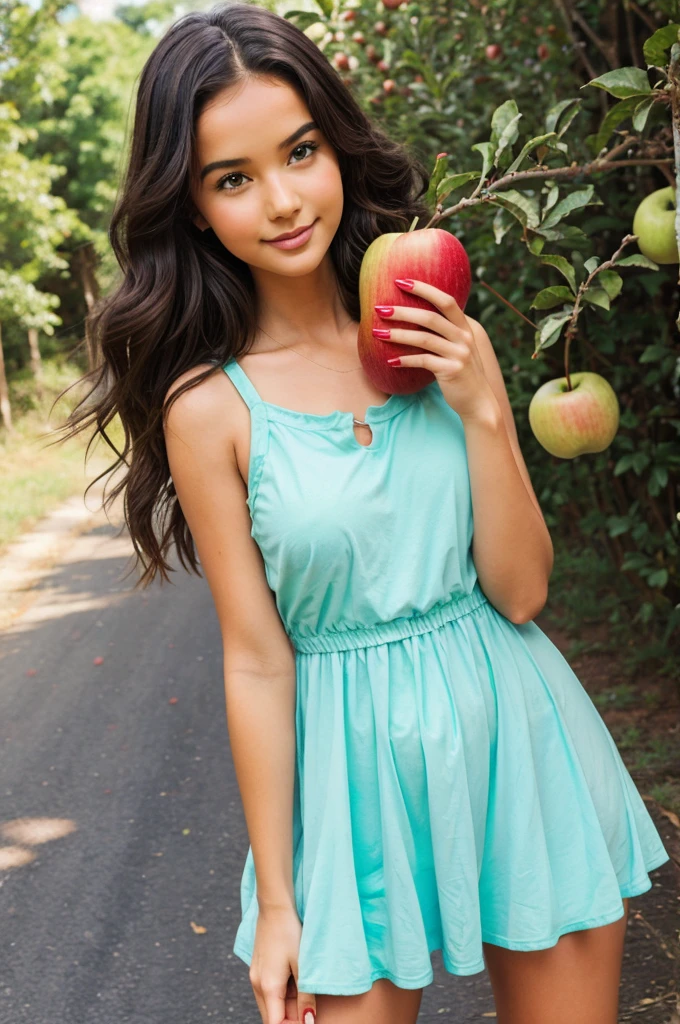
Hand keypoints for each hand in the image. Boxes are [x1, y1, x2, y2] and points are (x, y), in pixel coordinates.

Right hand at [249, 905, 316, 1023]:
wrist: (275, 907)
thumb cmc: (290, 933)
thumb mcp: (302, 965)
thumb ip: (305, 996)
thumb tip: (308, 1021)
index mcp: (268, 987)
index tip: (307, 1021)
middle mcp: (257, 985)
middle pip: (271, 1017)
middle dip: (289, 1019)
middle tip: (309, 1011)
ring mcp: (256, 976)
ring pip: (270, 1005)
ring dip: (286, 1008)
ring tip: (305, 996)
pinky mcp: (258, 969)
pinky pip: (268, 992)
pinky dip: (282, 995)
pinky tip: (295, 983)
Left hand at [374, 278, 495, 421]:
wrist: (479, 402)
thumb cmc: (462, 374)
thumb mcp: (459, 348)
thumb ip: (446, 333)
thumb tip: (419, 317)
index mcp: (465, 327)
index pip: (446, 300)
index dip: (424, 288)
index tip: (400, 281)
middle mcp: (464, 337)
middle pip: (430, 317)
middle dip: (403, 311)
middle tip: (379, 308)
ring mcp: (459, 354)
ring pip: (424, 339)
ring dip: (398, 335)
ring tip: (377, 333)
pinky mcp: (451, 371)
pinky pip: (423, 361)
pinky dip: (405, 360)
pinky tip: (390, 361)